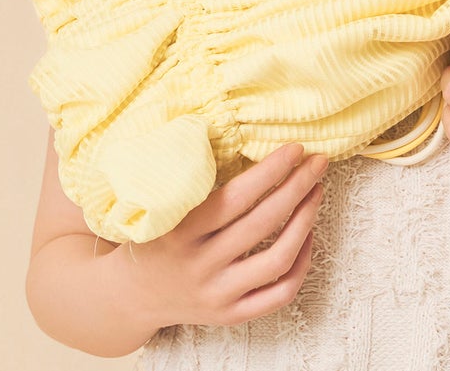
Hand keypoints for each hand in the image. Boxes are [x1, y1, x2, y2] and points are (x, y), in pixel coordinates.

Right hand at [116, 143, 327, 329]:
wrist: (131, 296)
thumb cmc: (154, 236)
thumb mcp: (161, 206)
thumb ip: (193, 180)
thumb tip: (240, 134)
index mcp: (180, 232)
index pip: (236, 198)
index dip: (270, 172)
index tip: (295, 149)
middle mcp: (200, 266)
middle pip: (262, 224)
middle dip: (297, 187)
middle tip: (318, 162)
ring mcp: (218, 295)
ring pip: (277, 259)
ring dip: (305, 221)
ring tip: (316, 191)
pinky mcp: (231, 316)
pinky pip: (280, 294)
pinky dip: (301, 263)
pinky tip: (307, 235)